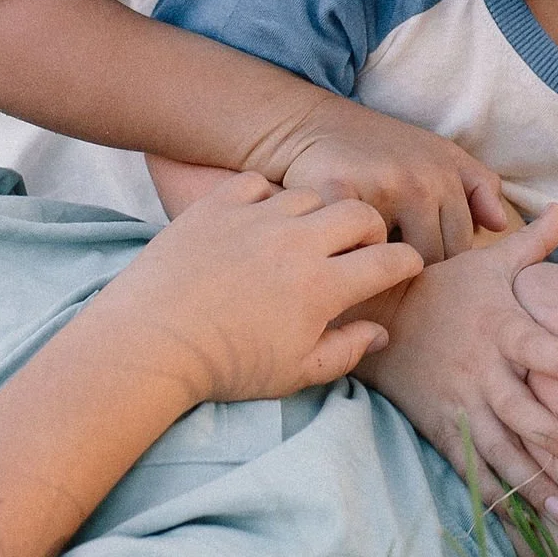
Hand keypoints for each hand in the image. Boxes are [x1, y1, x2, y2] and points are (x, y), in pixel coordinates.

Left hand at [125, 175, 423, 401]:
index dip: (407, 264)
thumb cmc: (225, 366)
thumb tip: (380, 331)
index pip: (391, 260)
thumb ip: (346, 351)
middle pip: (361, 214)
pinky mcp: (218, 205)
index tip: (404, 269)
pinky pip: (258, 182)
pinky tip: (260, 220)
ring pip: (311, 195)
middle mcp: (297, 242)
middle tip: (360, 250)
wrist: (150, 342)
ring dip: (319, 214)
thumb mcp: (294, 374)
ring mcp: (256, 217)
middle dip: (372, 230)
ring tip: (306, 237)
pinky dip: (267, 197)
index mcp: (323, 286)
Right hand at [271, 97, 509, 262]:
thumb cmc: (378, 148)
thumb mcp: (437, 154)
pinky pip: (358, 247)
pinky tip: (345, 256)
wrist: (313, 125)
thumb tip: (500, 225)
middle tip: (391, 282)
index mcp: (449, 175)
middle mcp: (424, 180)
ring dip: (384, 271)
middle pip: (433, 259)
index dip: (441, 268)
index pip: (461, 247)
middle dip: (414, 274)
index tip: (418, 273)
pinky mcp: (344, 193)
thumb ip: (476, 185)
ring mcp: (385, 187)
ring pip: (397, 260)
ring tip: (369, 273)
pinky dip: (353, 257)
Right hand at [359, 210, 557, 518]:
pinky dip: (498, 496)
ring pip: (500, 449)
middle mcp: (482, 371)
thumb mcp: (484, 262)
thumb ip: (530, 243)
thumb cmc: (443, 288)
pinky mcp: (444, 430)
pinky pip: (473, 469)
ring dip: (534, 482)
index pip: (535, 345)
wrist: (376, 319)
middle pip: (519, 408)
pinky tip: (526, 524)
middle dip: (553, 436)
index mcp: (498, 329)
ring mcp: (460, 406)